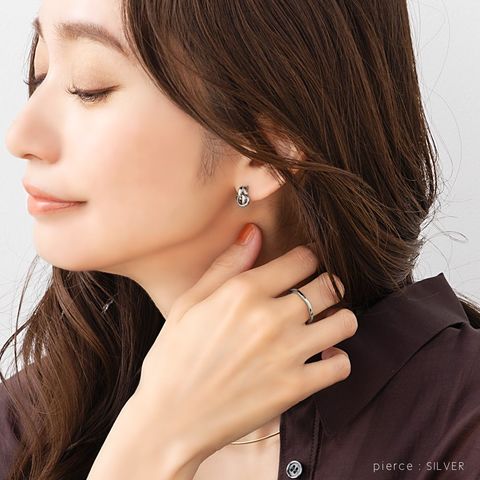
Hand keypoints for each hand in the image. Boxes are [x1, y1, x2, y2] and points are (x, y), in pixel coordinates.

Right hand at [88, 224, 356, 478]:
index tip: (303, 267)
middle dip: (327, 285)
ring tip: (324, 323)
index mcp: (244, 292)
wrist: (170, 420)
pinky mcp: (296, 387)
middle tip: (316, 294)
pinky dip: (337, 359)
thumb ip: (226, 265)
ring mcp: (287, 353)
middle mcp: (271, 317)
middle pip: (330, 286)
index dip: (307, 259)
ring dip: (340, 318)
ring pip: (345, 321)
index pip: (303, 259)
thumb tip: (254, 232)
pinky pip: (341, 364)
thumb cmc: (173, 357)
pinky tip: (322, 357)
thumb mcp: (189, 302)